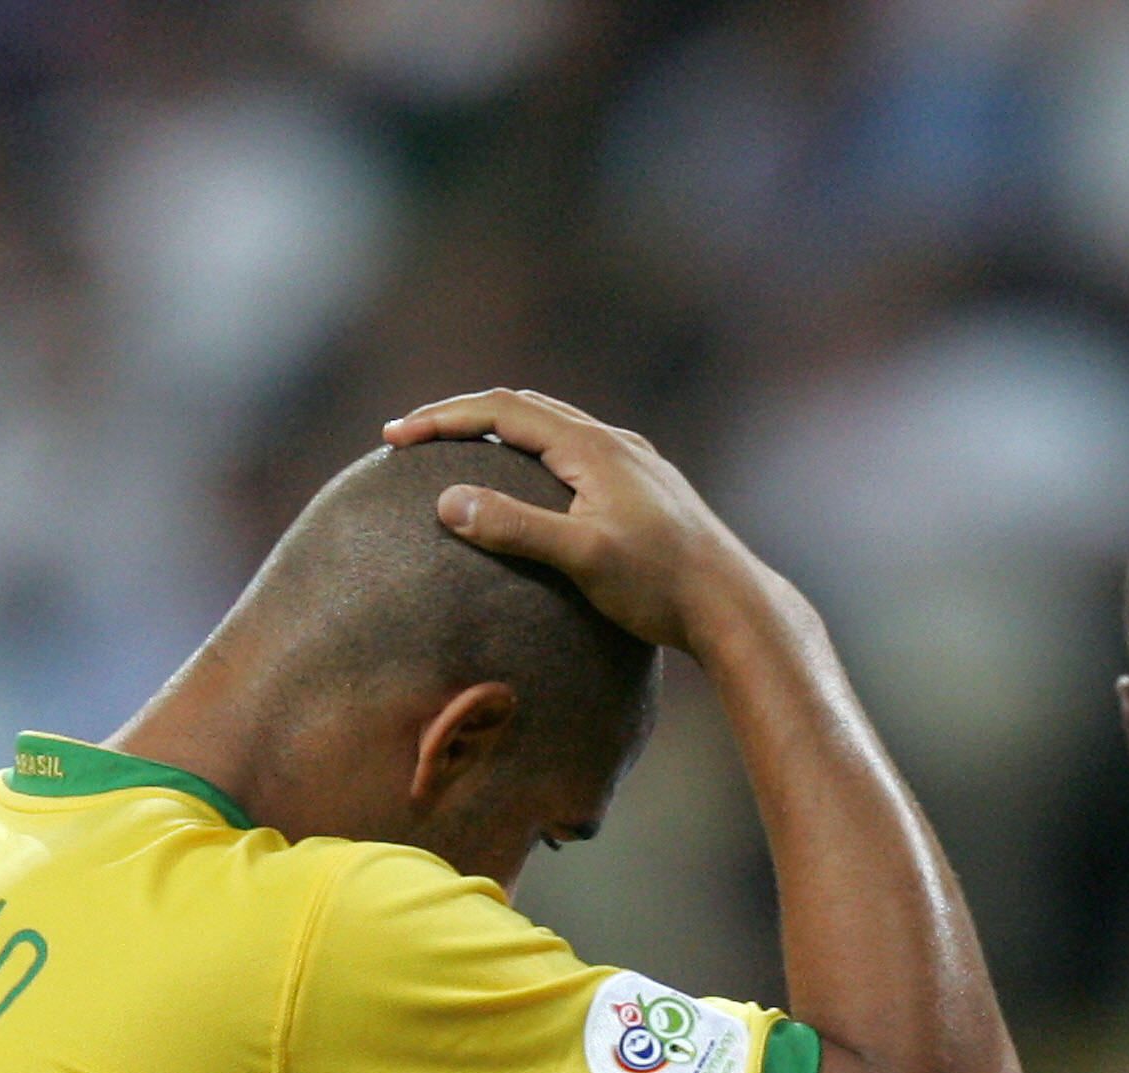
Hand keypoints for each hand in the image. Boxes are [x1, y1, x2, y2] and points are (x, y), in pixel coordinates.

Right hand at [383, 389, 773, 653]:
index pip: (500, 410)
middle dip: (464, 417)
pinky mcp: (645, 491)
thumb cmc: (660, 586)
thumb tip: (447, 501)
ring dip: (501, 433)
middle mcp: (614, 443)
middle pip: (523, 409)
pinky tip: (531, 491)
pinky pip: (576, 457)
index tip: (393, 438)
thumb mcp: (582, 557)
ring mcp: (633, 465)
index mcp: (591, 447)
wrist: (734, 608)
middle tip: (415, 439)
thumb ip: (515, 527)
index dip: (442, 418)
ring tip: (461, 456)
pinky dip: (535, 458)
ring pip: (554, 429)